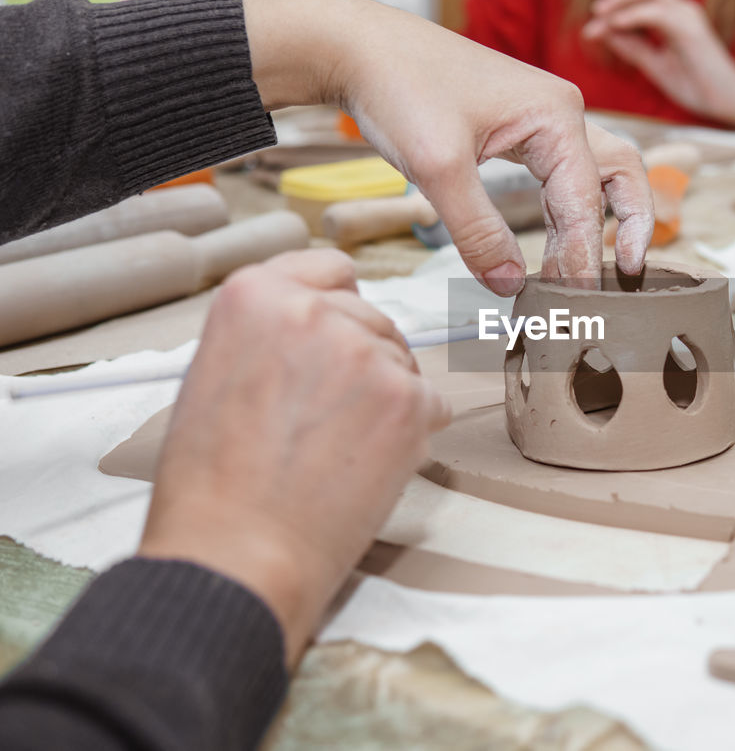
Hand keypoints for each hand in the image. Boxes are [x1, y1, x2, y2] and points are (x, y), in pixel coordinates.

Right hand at [138, 250, 451, 664]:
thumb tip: (319, 326)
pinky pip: (432, 403)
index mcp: (255, 294)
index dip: (337, 308)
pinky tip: (367, 465)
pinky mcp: (409, 399)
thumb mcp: (217, 371)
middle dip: (362, 361)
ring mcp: (366, 353)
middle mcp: (314, 310)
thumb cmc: (214, 481)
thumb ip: (270, 333)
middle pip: (373, 318)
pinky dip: (411, 434)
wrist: (237, 551)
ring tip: (337, 450)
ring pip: (403, 361)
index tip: (333, 339)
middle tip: (325, 421)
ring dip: (387, 398)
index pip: (331, 270)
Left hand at [243, 0, 653, 292]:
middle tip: (628, 277)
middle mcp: (561, 112)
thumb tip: (510, 286)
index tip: (574, 300)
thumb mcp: (437, 169)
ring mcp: (543, 117)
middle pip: (621, 176)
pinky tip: (556, 244)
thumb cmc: (399, 89)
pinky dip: (567, 211)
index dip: (582, 256)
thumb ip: (477, 232)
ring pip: (596, 175)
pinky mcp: (520, 127)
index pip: (585, 200)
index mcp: (555, 114)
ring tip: (590, 273)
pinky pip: (561, 174)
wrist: (360, 49)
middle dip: (632, 226)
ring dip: (598, 222)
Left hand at [582, 0, 734, 120]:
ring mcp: (688, 17)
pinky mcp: (691, 28)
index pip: (641, 4)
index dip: (614, 11)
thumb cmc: (697, 86)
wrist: (729, 102)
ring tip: (602, 14)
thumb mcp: (655, 65)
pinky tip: (617, 24)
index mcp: (675, 20)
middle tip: (596, 11)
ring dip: (623, 0)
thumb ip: (633, 48)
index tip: (591, 30)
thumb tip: (606, 33)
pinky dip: (635, 14)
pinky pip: (658, 12)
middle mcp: (683, 12)